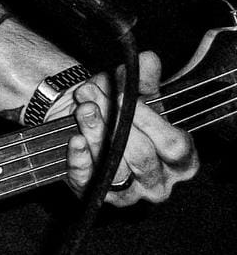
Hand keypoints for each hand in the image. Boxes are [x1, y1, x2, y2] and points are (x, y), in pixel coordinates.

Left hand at [63, 51, 198, 204]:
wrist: (89, 125)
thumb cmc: (122, 115)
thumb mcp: (137, 97)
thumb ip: (145, 81)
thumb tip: (147, 60)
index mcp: (181, 160)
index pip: (173, 144)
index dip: (147, 119)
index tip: (121, 95)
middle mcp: (159, 182)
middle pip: (141, 156)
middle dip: (115, 122)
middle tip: (92, 96)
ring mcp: (130, 193)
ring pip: (115, 168)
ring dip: (96, 135)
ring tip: (83, 109)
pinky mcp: (98, 195)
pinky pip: (88, 181)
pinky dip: (80, 159)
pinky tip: (74, 140)